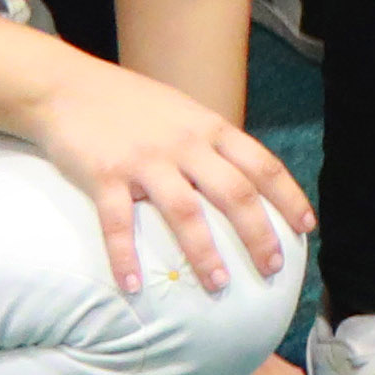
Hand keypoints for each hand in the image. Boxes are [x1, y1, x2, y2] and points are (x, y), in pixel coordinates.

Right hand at [19, 50, 319, 291]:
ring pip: (185, 213)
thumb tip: (243, 180)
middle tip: (272, 269)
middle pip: (235, 193)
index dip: (288, 197)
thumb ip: (212, 143)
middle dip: (259, 235)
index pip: (262, 165)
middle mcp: (185, 143)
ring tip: (219, 286)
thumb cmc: (130, 104)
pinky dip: (126, 258)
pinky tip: (134, 289)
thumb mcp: (183, 112)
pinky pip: (118, 224)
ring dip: (204, 254)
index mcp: (210, 128)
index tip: (307, 227)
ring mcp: (145, 159)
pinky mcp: (105, 174)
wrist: (67, 86)